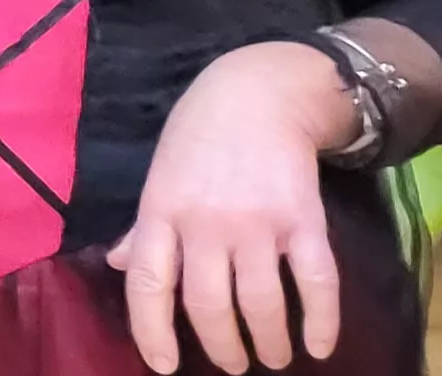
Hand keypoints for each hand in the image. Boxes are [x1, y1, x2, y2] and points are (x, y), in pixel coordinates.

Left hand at [107, 41, 357, 373]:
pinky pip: (316, 281)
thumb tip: (120, 266)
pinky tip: (320, 345)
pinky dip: (321, 321)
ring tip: (273, 357)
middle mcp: (205, 223)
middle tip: (232, 365)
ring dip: (268, 342)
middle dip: (221, 347)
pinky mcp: (303, 219)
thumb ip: (143, 228)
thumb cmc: (198, 139)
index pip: (147, 285)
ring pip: (260, 303)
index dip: (152, 332)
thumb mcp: (158, 178)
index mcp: (160, 213)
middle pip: (208, 305)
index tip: (164, 366)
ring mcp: (256, 222)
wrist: (257, 93)